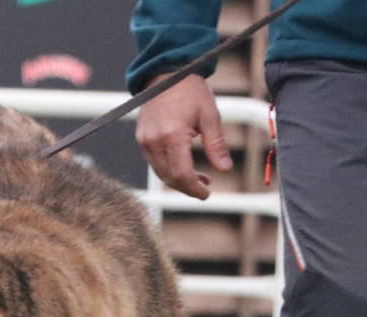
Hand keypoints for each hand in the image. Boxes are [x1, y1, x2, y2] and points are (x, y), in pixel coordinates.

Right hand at [135, 73, 232, 199]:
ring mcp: (145, 141)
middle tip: (205, 188)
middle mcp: (154, 142)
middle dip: (187, 187)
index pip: (181, 174)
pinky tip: (183, 165)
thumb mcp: (209, 116)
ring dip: (178, 180)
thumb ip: (216, 145)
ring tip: (198, 178)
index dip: (194, 188)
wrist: (166, 73)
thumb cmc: (190, 91)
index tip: (206, 193)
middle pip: (169, 178)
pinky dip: (169, 169)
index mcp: (172, 136)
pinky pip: (154, 162)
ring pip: (160, 173)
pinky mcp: (141, 139)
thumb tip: (225, 169)